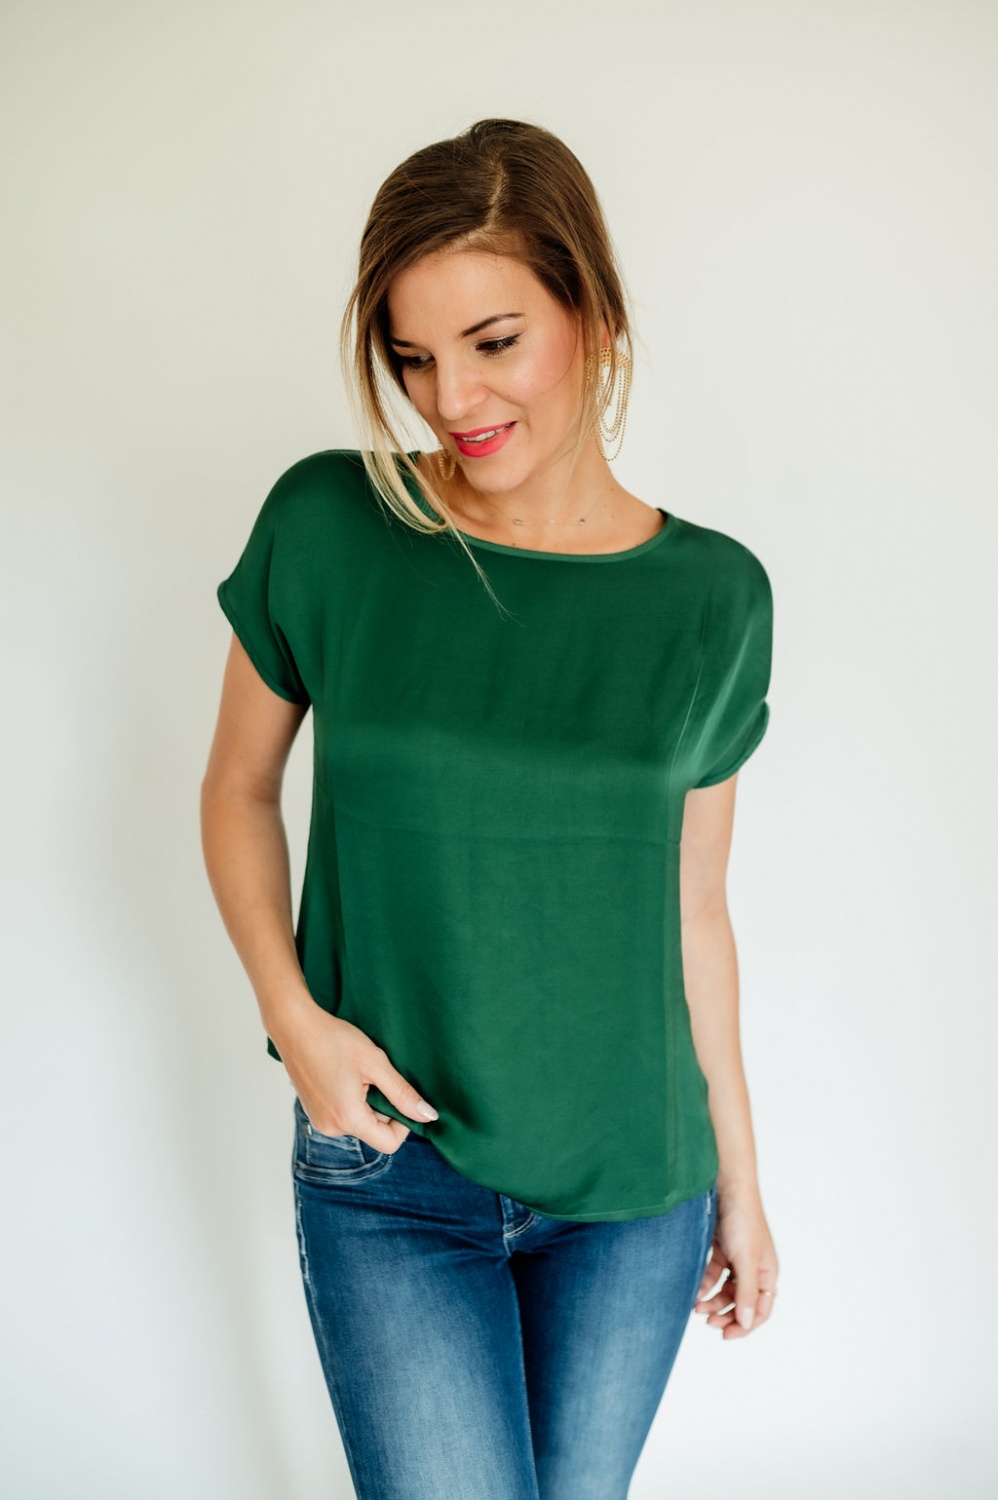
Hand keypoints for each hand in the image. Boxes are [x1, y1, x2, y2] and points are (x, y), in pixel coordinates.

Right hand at [272, 1000, 438, 1154]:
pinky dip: (352, 1099)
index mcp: (348, 1119)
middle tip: (374, 1075)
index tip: (399, 1094)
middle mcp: (331, 1128)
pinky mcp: (314, 1111)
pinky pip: (344, 1114)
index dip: (403, 1122)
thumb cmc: (333, 1040)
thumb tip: (428, 1116)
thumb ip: (402, 1093)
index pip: (389, 1143)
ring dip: (367, 1101)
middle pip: (374, 1131)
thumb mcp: (375, 1063)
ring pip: (359, 1122)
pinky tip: (344, 1073)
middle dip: (382, 1106)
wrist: (294, 1026)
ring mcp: (320, 1121)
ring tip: (357, 1071)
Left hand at [694, 1182, 777, 1337]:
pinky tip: (694, 1290)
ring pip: (725, 1290)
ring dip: (713, 1301)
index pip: (761, 1309)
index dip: (746, 1325)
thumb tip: (747, 1322)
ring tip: (697, 1307)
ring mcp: (736, 1258)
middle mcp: (754, 1267)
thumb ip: (747, 1292)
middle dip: (726, 1315)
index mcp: (767, 1272)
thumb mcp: (746, 1260)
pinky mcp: (720, 1249)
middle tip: (708, 1322)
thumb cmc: (743, 1219)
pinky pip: (713, 1274)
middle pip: (742, 1302)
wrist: (725, 1184)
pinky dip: (704, 1284)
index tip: (725, 1335)